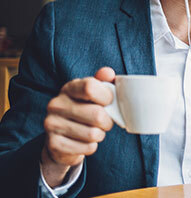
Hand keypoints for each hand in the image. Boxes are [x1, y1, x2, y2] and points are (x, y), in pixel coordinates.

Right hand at [41, 67, 114, 186]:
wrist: (62, 138)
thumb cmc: (85, 110)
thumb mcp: (94, 94)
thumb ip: (104, 82)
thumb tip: (109, 73)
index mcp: (68, 88)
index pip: (90, 87)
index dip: (107, 97)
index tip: (109, 102)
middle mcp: (56, 104)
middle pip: (97, 115)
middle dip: (108, 122)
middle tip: (104, 122)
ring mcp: (52, 124)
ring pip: (93, 134)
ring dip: (100, 135)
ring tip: (94, 131)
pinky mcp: (54, 144)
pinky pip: (87, 147)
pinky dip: (92, 146)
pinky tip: (84, 142)